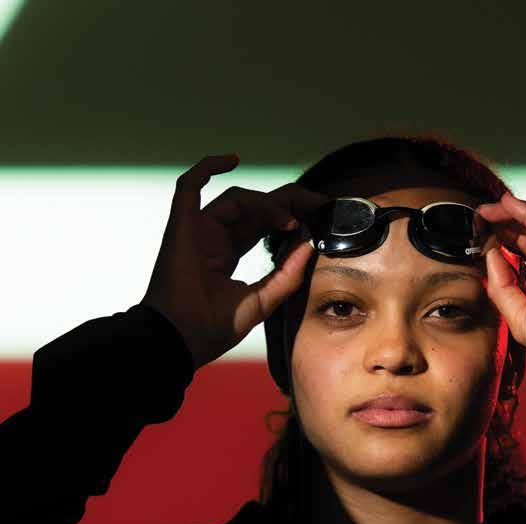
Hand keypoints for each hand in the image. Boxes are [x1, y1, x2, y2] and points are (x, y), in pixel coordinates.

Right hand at [140, 153, 326, 368]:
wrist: (182, 338)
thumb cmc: (213, 327)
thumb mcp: (262, 300)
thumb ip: (287, 274)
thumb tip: (310, 245)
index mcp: (228, 254)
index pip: (264, 225)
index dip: (292, 217)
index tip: (321, 215)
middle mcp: (214, 238)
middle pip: (256, 208)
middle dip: (290, 202)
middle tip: (320, 203)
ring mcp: (197, 229)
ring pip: (238, 199)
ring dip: (268, 204)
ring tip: (290, 221)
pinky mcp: (182, 224)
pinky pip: (190, 184)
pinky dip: (208, 167)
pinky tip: (233, 160)